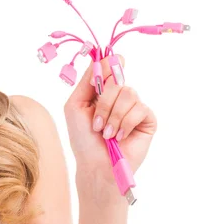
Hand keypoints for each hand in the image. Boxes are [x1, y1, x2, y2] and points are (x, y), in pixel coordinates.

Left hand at [63, 55, 156, 186]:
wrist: (96, 164)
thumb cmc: (83, 138)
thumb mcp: (76, 105)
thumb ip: (87, 81)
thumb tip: (102, 58)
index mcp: (103, 90)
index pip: (111, 66)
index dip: (109, 66)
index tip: (102, 77)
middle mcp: (120, 96)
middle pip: (117, 80)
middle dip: (104, 103)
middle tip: (96, 124)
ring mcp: (134, 107)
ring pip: (129, 93)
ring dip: (113, 116)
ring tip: (107, 134)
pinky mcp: (147, 119)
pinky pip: (140, 109)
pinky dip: (125, 123)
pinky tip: (120, 137)